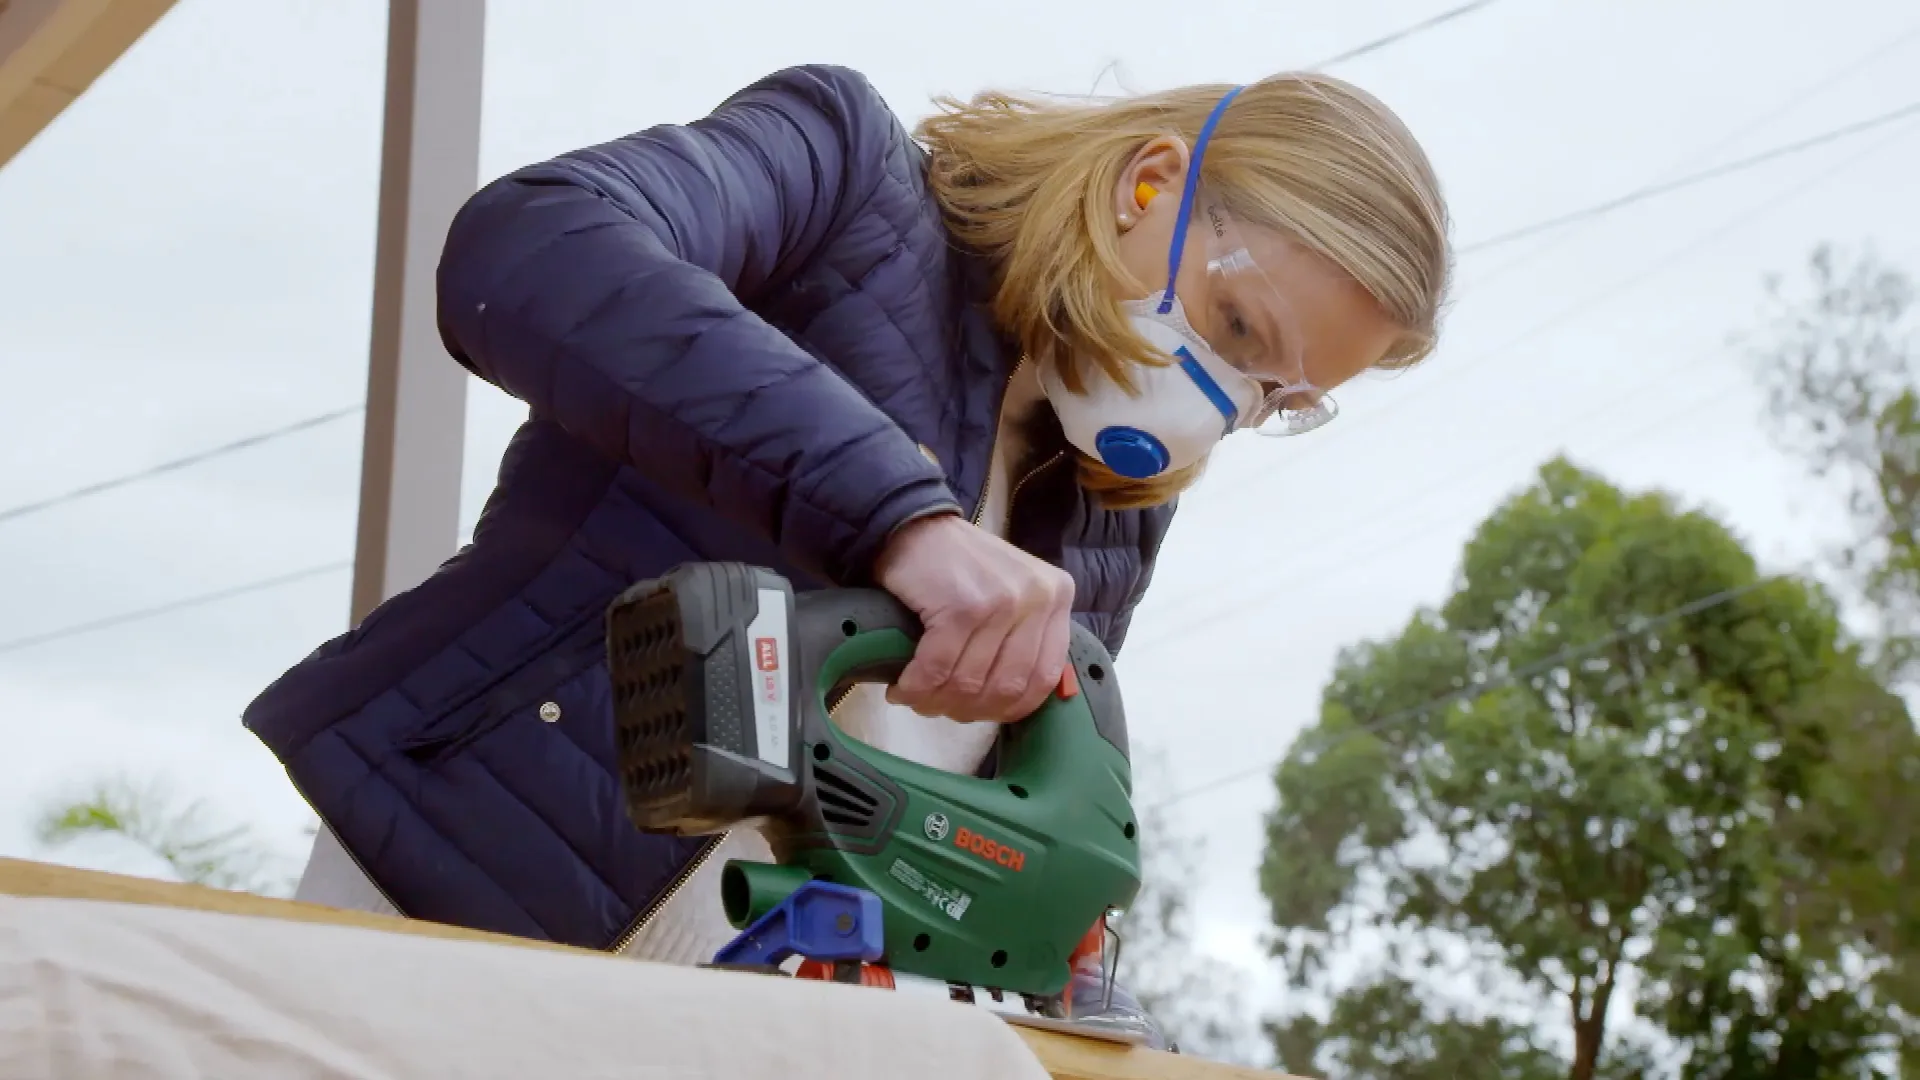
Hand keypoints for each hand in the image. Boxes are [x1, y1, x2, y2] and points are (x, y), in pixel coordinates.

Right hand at [872, 512, 1075, 722]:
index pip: (1045, 677)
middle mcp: (1039, 598)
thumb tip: (1010, 703)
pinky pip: (938, 668)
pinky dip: (916, 686)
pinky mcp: (962, 606)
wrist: (913, 525)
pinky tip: (903, 686)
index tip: (980, 712)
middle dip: (968, 708)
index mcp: (1058, 596)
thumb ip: (1023, 637)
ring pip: (970, 682)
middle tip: (940, 707)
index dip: (1009, 707)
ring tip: (916, 697)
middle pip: (1007, 686)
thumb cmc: (959, 565)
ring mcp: (1002, 601)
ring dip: (936, 700)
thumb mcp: (1011, 592)